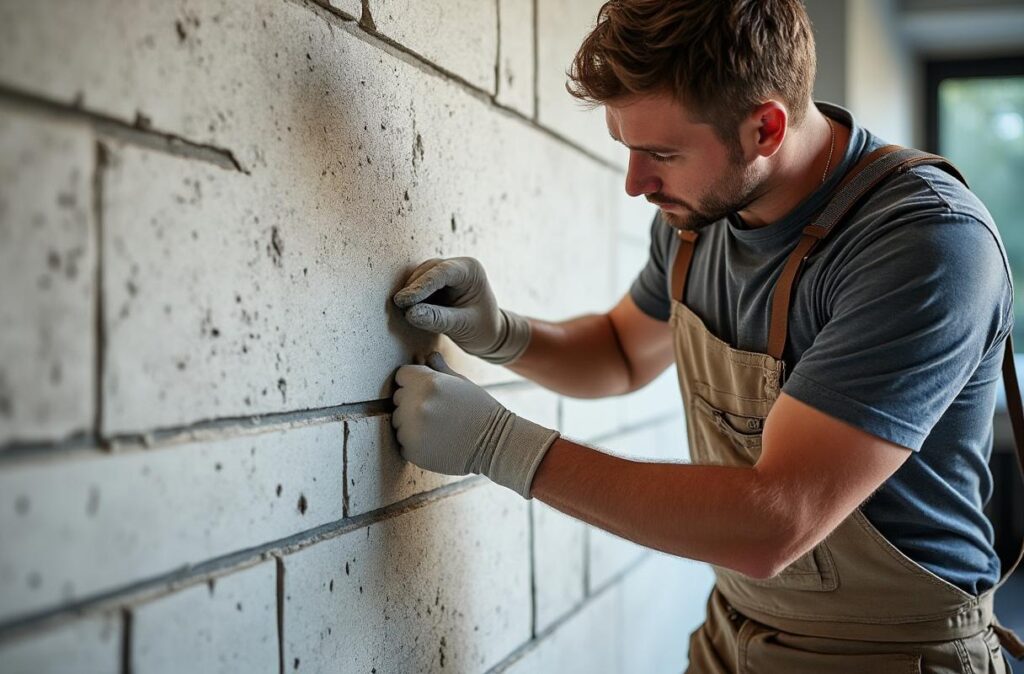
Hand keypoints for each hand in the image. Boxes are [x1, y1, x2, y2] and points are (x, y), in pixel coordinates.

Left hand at [391, 351, 559, 498]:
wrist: (494, 442)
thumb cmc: (479, 409)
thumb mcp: (461, 382)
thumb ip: (439, 369)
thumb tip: (428, 355)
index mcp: (427, 383)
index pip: (401, 376)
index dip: (414, 381)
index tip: (428, 391)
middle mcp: (416, 405)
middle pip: (397, 398)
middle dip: (412, 402)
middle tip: (438, 411)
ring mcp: (411, 429)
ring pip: (398, 422)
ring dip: (411, 424)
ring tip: (438, 427)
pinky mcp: (411, 450)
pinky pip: (403, 442)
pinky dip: (415, 443)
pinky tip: (436, 441)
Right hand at [393, 257, 530, 363]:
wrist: (490, 335)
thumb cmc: (483, 330)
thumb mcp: (463, 326)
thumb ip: (438, 319)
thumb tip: (410, 314)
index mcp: (471, 270)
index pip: (442, 273)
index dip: (420, 286)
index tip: (403, 300)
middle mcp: (458, 266)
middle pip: (428, 271)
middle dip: (412, 288)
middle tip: (398, 306)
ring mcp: (447, 272)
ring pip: (420, 276)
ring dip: (410, 291)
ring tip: (401, 309)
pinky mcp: (437, 283)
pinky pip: (419, 284)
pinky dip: (412, 296)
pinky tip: (405, 308)